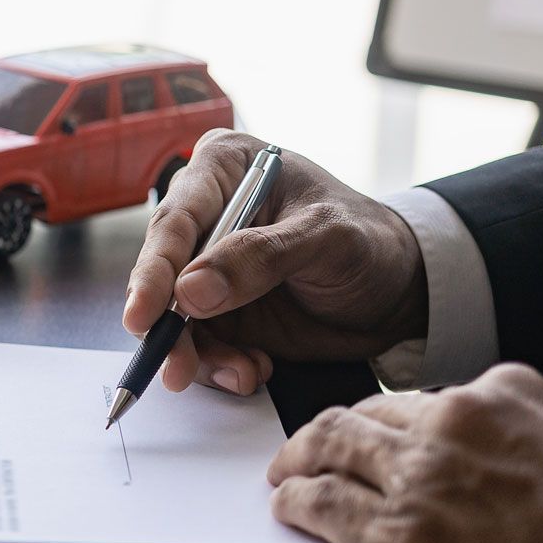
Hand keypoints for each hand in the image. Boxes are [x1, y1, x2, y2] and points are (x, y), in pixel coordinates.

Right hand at [123, 130, 427, 395]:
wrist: (399, 291)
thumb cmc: (370, 243)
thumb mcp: (328, 238)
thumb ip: (261, 257)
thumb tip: (190, 291)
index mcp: (224, 169)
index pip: (175, 220)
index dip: (154, 270)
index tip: (144, 314)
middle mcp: (205, 215)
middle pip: (160, 271)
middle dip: (168, 325)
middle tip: (176, 366)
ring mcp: (206, 266)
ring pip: (170, 316)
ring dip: (197, 355)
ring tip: (243, 373)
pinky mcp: (215, 309)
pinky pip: (196, 344)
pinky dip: (218, 366)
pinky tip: (253, 370)